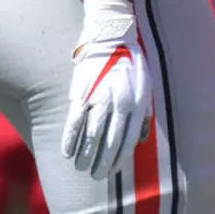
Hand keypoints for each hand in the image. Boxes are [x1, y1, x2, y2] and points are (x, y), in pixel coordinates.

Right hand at [62, 0, 151, 179]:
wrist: (112, 37)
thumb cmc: (132, 63)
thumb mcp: (147, 87)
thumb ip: (144, 114)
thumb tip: (140, 140)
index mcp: (136, 104)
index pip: (128, 140)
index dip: (119, 158)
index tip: (113, 171)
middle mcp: (118, 105)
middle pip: (109, 142)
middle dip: (102, 162)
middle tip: (96, 176)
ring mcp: (99, 100)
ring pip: (91, 136)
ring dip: (85, 155)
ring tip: (81, 168)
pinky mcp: (82, 93)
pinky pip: (75, 122)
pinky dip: (70, 140)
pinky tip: (67, 152)